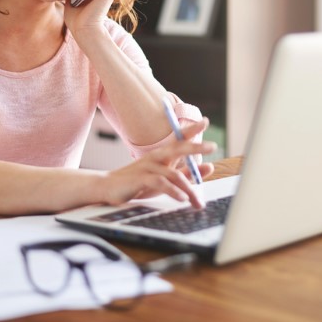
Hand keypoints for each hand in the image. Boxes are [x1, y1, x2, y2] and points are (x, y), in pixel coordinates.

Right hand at [101, 118, 215, 208]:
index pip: (180, 139)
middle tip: (212, 146)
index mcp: (163, 155)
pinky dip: (173, 191)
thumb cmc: (140, 183)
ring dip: (188, 188)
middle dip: (196, 147)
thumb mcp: (166, 179)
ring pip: (173, 174)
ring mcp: (148, 167)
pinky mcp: (141, 179)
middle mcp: (157, 157)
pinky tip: (181, 198)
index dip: (192, 129)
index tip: (205, 121)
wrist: (109, 188)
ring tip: (197, 200)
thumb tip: (210, 166)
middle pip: (178, 148)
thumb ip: (187, 174)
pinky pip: (160, 183)